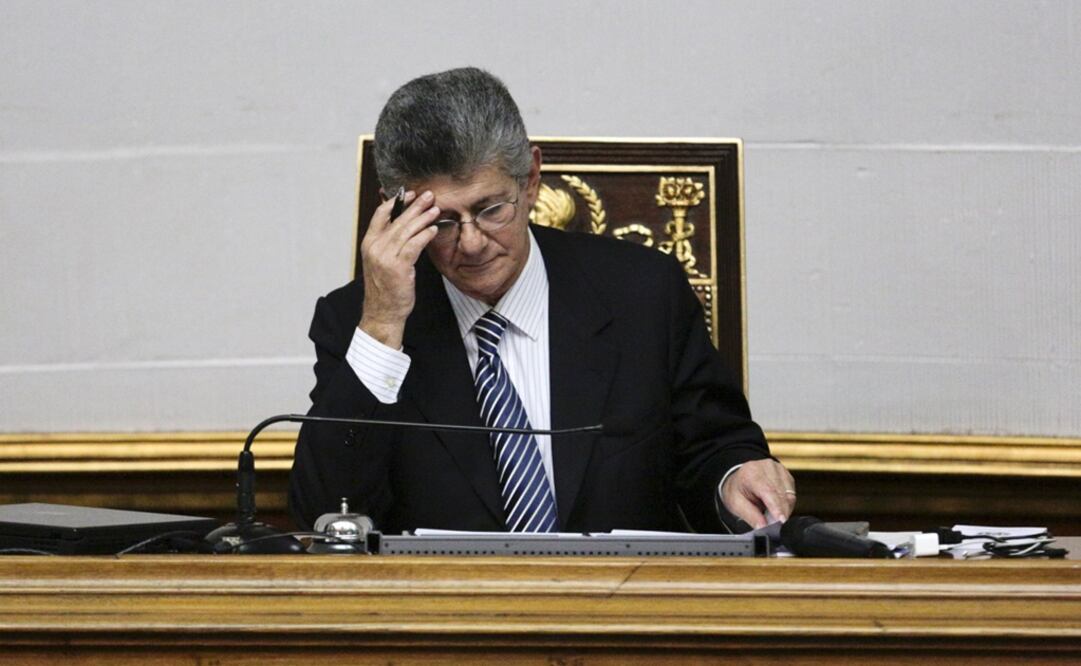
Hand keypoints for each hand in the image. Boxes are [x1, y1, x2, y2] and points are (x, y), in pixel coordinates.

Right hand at [357, 190, 441, 347]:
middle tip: (429, 196)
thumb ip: (389, 242)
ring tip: (435, 210)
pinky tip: (433, 230)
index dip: (395, 202)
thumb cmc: (385, 288)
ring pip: (406, 231)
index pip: (379, 215)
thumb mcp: (382, 261)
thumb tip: (406, 226)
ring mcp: (384, 257)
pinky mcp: (397, 268)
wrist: (382, 312)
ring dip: (423, 218)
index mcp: (368, 243)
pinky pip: (413, 246)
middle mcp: (374, 248)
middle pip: (397, 220)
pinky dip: (424, 236)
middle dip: (414, 206)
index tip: (409, 194)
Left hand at [720, 459, 795, 528]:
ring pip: (789, 494)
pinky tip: (776, 505)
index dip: (776, 507)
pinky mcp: (785, 474)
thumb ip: (750, 516)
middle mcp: (766, 467)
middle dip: (780, 512)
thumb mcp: (736, 504)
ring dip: (784, 508)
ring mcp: (777, 469)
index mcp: (751, 473)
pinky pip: (791, 493)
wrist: (739, 480)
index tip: (781, 520)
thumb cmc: (737, 491)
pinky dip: (786, 503)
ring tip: (771, 513)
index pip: (768, 490)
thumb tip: (763, 527)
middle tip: (774, 525)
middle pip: (781, 493)